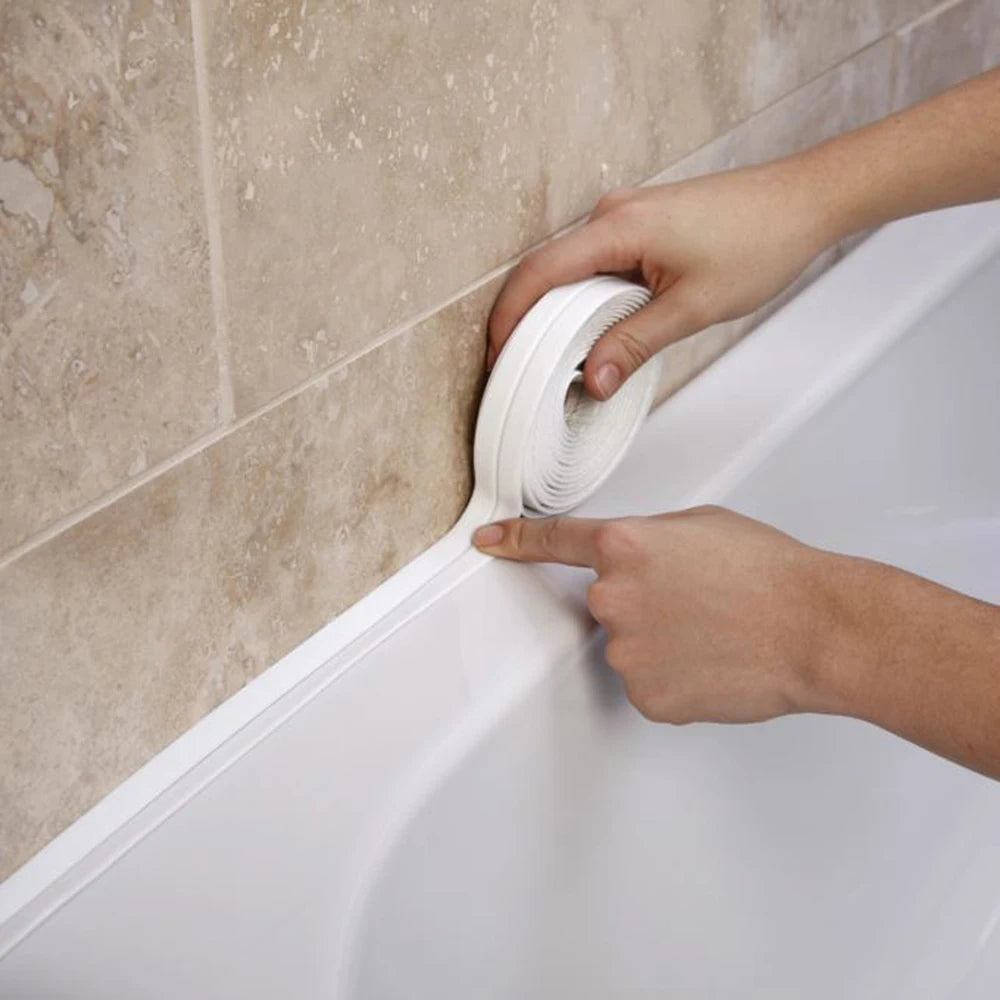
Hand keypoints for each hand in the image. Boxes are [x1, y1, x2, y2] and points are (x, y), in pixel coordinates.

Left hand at [473, 506, 841, 723]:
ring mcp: (625, 652)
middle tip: (698, 600)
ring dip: (660, 641)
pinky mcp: (645, 697)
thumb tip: (630, 558)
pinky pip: (648, 683)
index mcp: (623, 546)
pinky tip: (711, 663)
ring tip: (715, 632)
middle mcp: (612, 598)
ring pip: (629, 645)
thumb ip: (648, 538)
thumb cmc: (770, 571)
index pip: (553, 541)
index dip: (516, 540)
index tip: (489, 542)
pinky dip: (673, 676)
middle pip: (606, 601)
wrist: (814, 628)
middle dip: (641, 600)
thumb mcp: (701, 525)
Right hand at [487, 159, 833, 398]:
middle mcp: (612, 213)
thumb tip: (590, 380)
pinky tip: (599, 330)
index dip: (509, 318)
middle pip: (547, 271)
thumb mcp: (692, 307)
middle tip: (525, 372)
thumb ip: (633, 344)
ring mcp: (627, 215)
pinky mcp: (643, 224)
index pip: (538, 273)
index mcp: (617, 227)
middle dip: (529, 323)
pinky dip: (588, 299)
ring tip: (560, 360)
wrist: (805, 201)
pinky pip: (597, 263)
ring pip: (573, 270)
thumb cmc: (760, 241)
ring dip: (562, 313)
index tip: (497, 358)